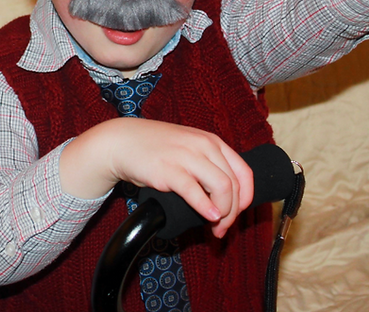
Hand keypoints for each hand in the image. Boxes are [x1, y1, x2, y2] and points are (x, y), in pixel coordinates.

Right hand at [59, 118, 252, 237]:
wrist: (122, 142)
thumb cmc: (155, 149)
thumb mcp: (189, 149)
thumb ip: (208, 165)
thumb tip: (227, 197)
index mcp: (212, 142)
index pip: (244, 172)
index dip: (246, 198)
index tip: (237, 213)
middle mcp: (203, 146)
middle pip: (234, 184)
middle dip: (233, 212)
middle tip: (222, 228)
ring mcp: (187, 157)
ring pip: (222, 187)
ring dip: (223, 213)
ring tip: (214, 226)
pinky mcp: (169, 170)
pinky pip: (195, 191)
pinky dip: (205, 207)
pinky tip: (208, 216)